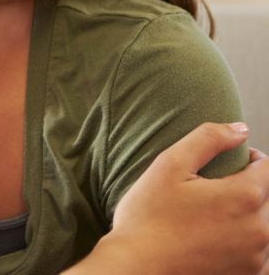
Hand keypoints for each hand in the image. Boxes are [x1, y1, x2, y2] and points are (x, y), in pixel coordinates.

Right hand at [77, 123, 268, 273]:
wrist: (136, 269)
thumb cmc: (148, 217)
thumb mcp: (169, 165)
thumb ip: (208, 139)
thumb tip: (240, 129)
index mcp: (245, 196)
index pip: (265, 166)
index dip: (245, 158)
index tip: (221, 164)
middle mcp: (261, 229)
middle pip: (266, 196)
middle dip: (245, 188)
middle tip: (208, 192)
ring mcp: (257, 257)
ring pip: (263, 225)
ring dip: (245, 216)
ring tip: (209, 218)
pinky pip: (260, 254)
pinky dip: (243, 243)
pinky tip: (214, 240)